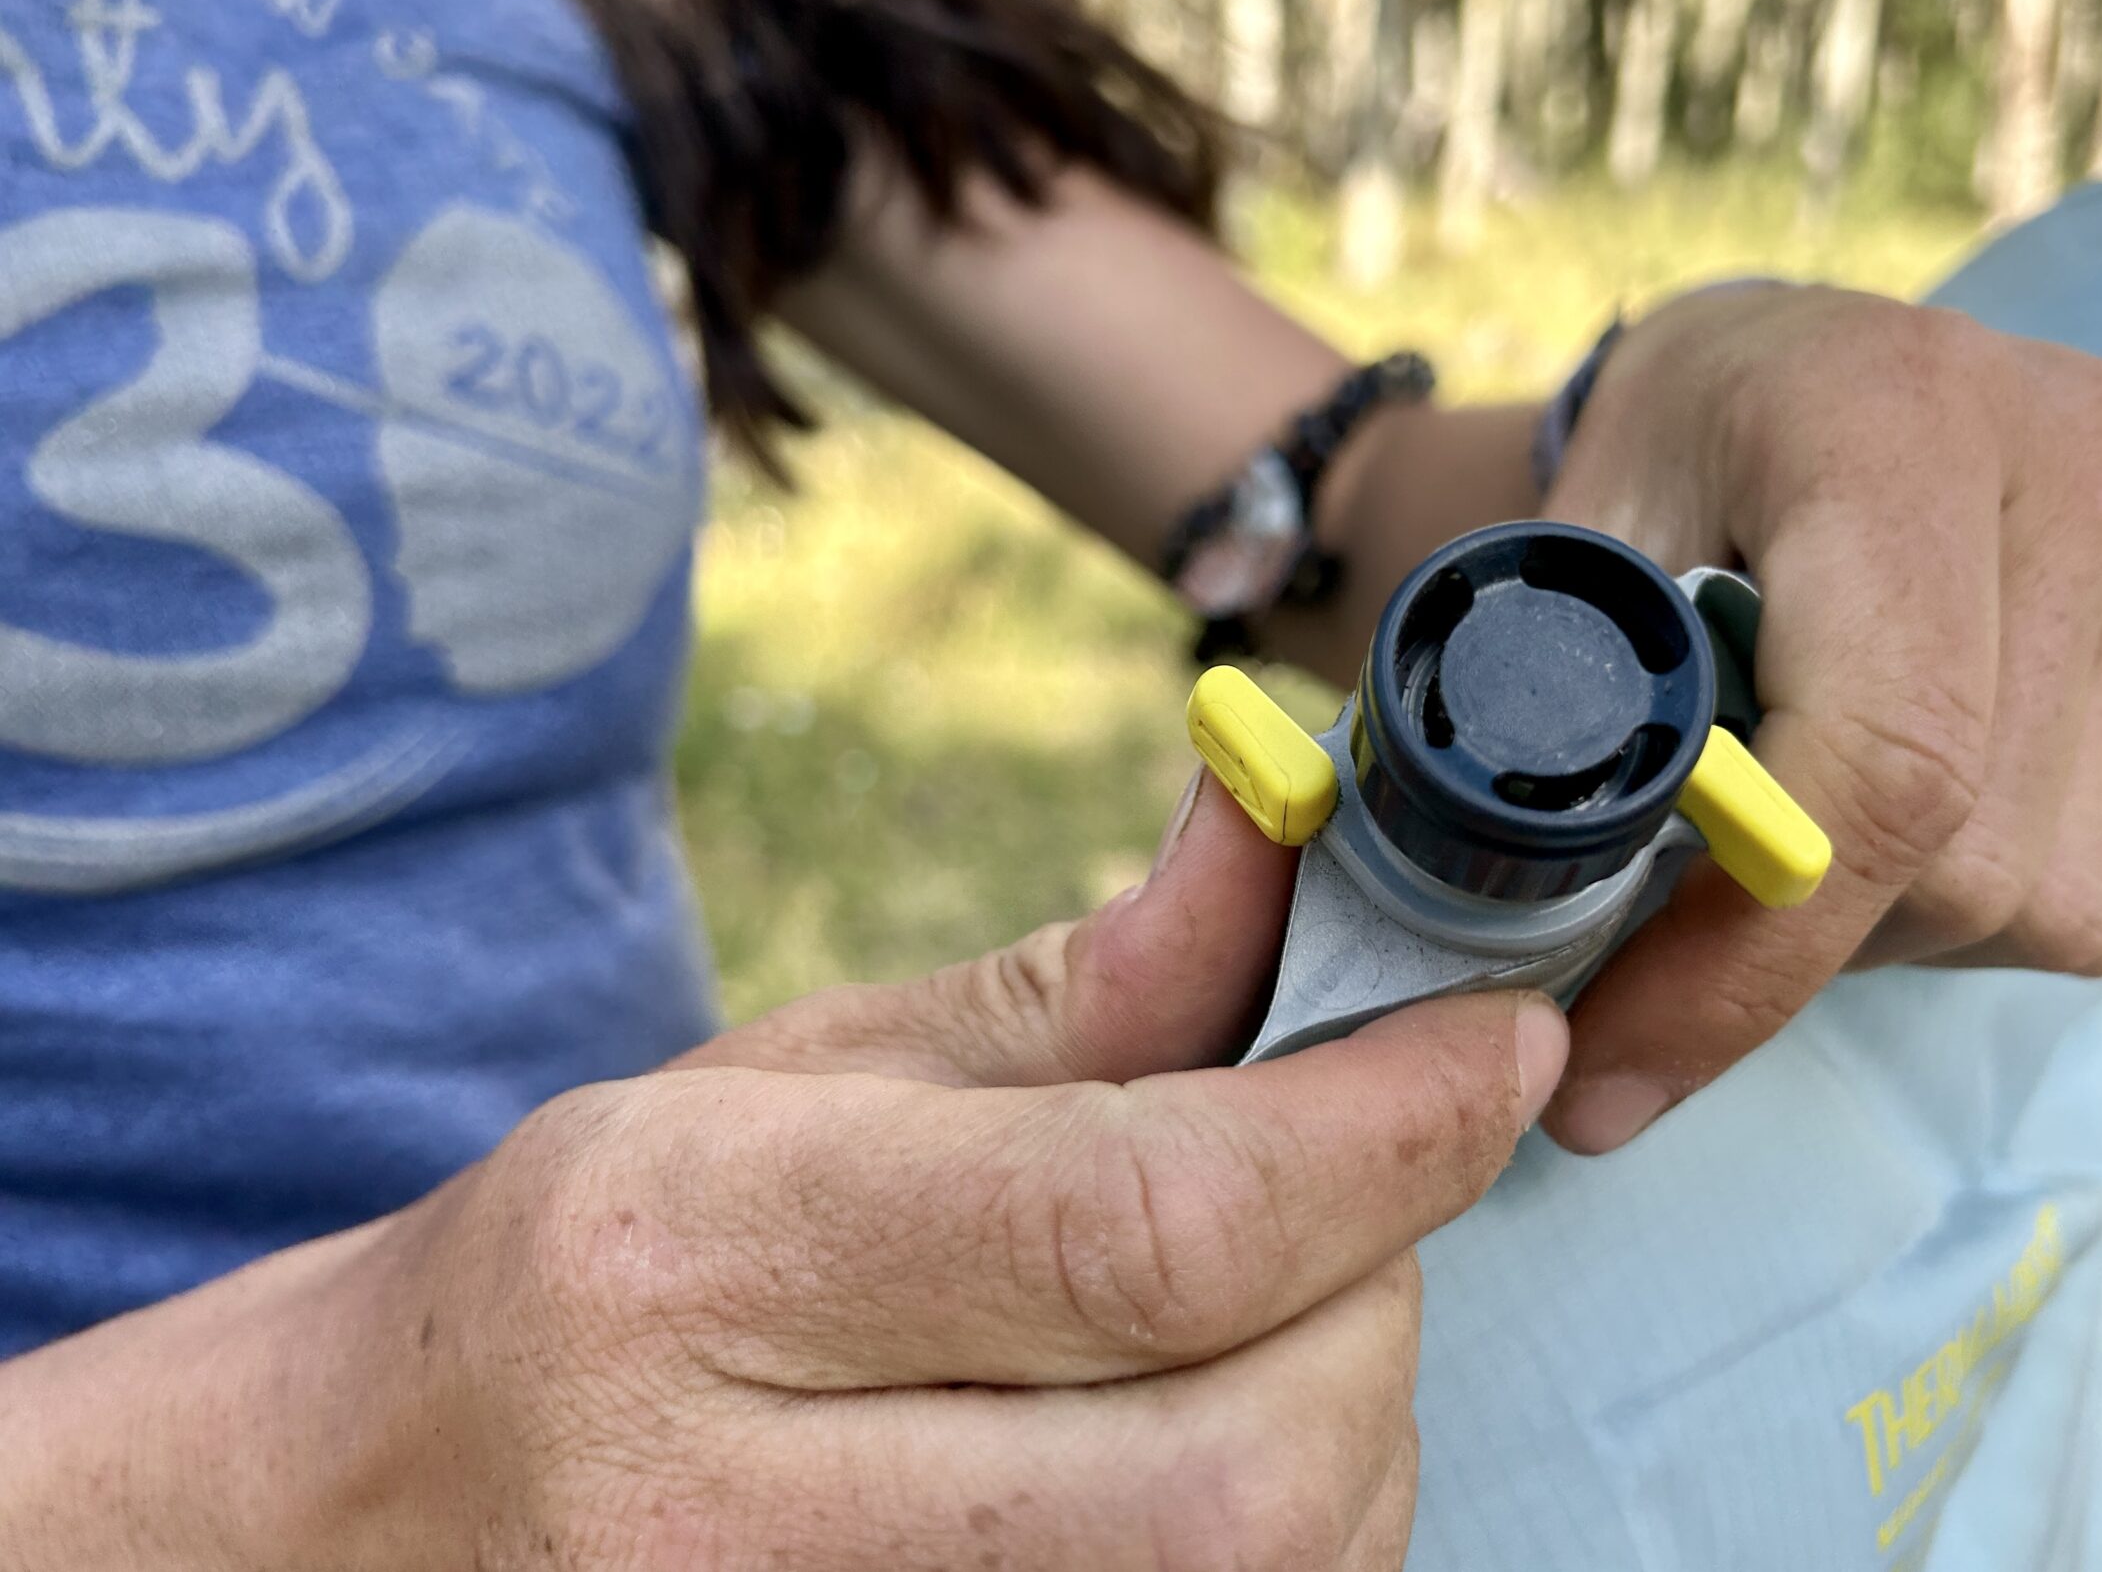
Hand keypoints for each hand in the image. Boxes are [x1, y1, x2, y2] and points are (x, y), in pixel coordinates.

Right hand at [3, 781, 1565, 1570]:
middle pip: (1253, 1463)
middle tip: (1346, 1196)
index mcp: (696, 1261)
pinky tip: (1203, 1441)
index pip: (1145, 1225)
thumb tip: (1287, 845)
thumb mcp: (780, 1084)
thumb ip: (1068, 996)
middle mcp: (746, 1516)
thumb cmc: (585, 1276)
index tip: (1496, 1041)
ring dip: (1349, 1425)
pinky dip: (1284, 1535)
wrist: (359, 1535)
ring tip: (1257, 1318)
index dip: (1383, 1131)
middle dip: (1379, 1299)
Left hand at [1541, 282, 2101, 1153]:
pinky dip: (1988, 914)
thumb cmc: (1666, 467)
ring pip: (2054, 901)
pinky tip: (1907, 828)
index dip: (1748, 955)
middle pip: (1972, 856)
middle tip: (1669, 942)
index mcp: (1896, 415)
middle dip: (1795, 953)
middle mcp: (2089, 463)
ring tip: (1800, 843)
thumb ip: (1556, 722)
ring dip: (1892, 937)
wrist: (1806, 376)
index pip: (1888, 761)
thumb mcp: (1565, 550)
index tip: (1610, 1078)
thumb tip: (1548, 951)